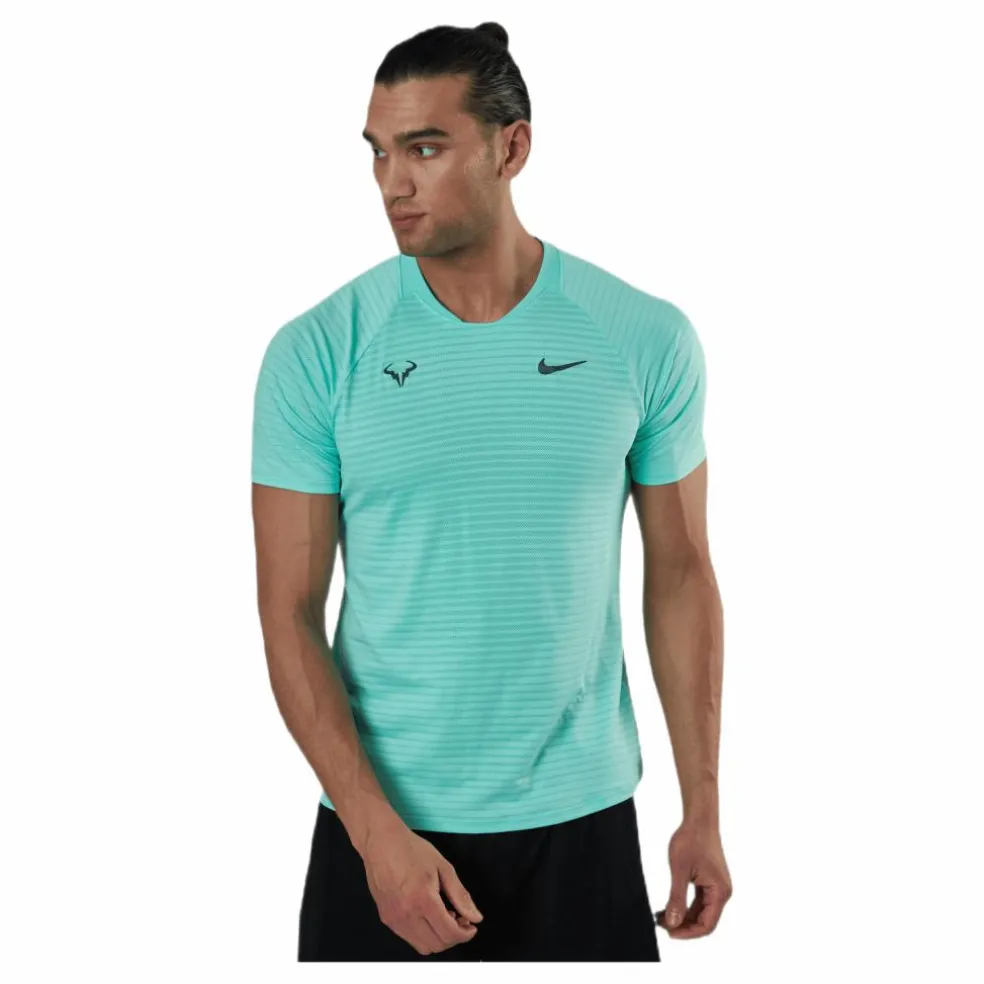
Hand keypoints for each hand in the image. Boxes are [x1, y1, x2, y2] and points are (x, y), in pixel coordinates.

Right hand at [360, 819, 484, 954]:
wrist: (381, 843)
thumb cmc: (411, 850)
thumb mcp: (443, 867)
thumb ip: (460, 895)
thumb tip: (475, 917)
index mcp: (423, 900)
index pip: (449, 933)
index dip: (465, 934)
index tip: (471, 927)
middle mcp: (407, 915)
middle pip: (437, 945)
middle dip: (453, 937)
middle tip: (459, 920)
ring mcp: (394, 919)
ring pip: (423, 947)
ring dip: (438, 939)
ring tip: (443, 918)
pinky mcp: (386, 919)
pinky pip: (409, 939)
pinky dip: (423, 935)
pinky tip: (428, 916)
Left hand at [655, 819, 731, 938]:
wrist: (699, 819)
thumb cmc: (691, 840)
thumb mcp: (680, 871)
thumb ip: (677, 898)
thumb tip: (673, 923)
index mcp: (720, 892)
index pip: (706, 925)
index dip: (688, 933)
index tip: (669, 933)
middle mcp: (722, 892)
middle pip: (704, 921)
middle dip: (683, 925)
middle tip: (660, 924)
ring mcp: (716, 887)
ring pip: (700, 912)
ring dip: (682, 916)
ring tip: (660, 917)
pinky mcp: (710, 882)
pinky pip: (698, 901)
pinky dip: (684, 906)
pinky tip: (668, 907)